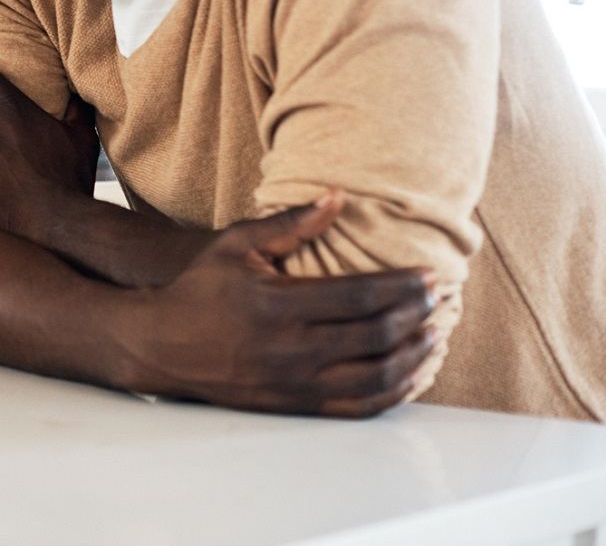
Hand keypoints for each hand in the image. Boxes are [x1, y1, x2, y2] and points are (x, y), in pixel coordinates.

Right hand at [121, 190, 439, 417]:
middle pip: (379, 335)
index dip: (406, 286)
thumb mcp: (234, 245)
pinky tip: (413, 374)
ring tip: (436, 334)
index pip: (363, 295)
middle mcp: (291, 348)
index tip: (432, 275)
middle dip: (420, 316)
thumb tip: (337, 197)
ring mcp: (295, 382)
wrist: (162, 345)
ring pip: (378, 376)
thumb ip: (289, 223)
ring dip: (416, 356)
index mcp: (278, 304)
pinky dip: (396, 392)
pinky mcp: (296, 405)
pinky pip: (360, 407)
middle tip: (443, 299)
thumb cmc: (199, 290)